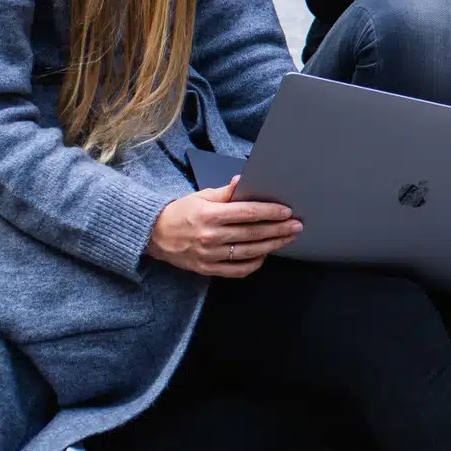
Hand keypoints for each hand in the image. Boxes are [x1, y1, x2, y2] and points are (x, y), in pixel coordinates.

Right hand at [146, 176, 302, 278]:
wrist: (153, 235)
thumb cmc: (180, 212)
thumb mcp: (201, 196)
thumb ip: (225, 192)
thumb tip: (243, 181)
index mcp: (210, 215)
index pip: (247, 213)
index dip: (270, 212)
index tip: (287, 211)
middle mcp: (211, 236)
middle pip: (253, 233)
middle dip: (279, 229)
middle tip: (296, 225)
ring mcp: (210, 255)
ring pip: (249, 252)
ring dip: (272, 245)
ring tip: (287, 238)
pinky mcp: (208, 269)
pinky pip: (237, 270)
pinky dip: (254, 263)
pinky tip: (265, 254)